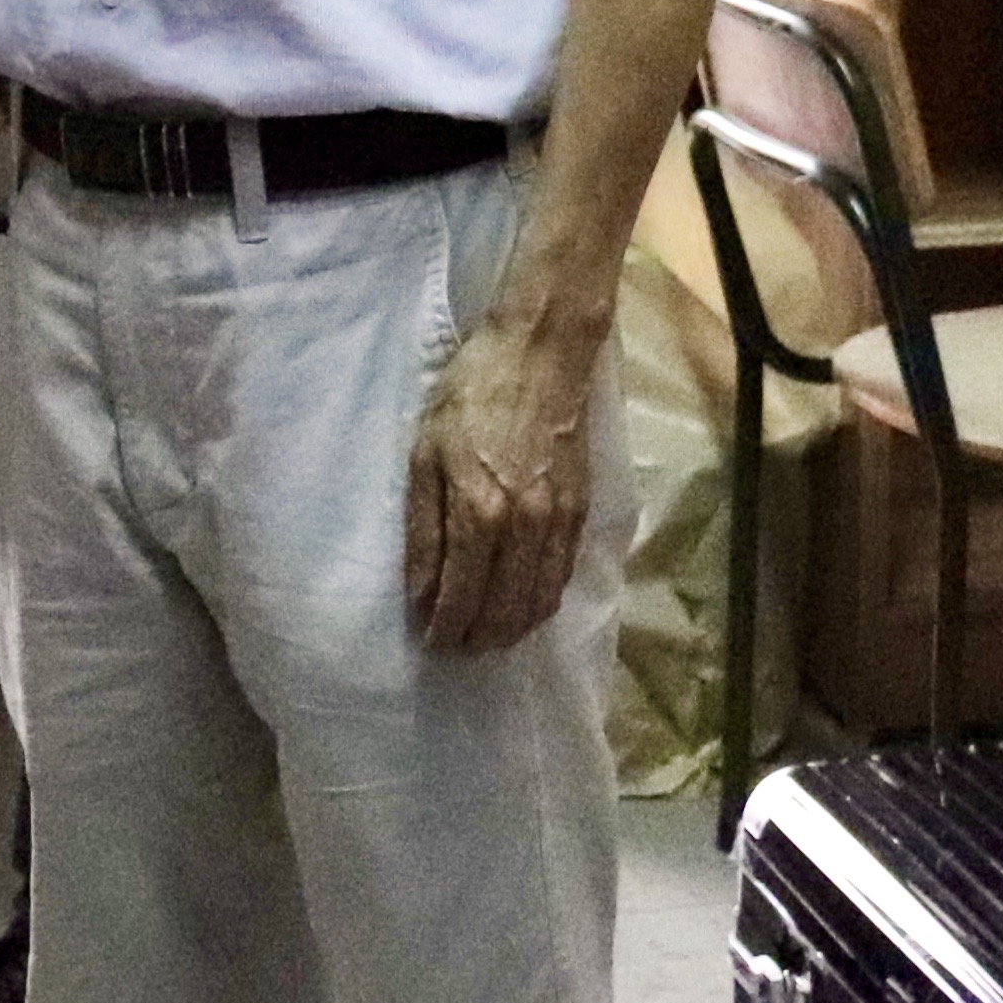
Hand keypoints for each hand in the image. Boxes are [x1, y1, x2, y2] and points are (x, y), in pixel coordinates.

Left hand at [405, 310, 599, 654]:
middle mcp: (524, 528)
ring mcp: (559, 522)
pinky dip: (542, 603)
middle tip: (456, 648)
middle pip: (503, 612)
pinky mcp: (582, 511)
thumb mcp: (425, 454)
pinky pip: (562, 577)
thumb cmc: (472, 395)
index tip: (430, 642)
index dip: (444, 628)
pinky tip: (524, 606)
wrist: (541, 354)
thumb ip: (425, 529)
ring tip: (487, 637)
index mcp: (480, 513)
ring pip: (539, 603)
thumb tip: (421, 593)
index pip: (461, 597)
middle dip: (477, 639)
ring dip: (512, 630)